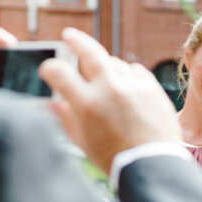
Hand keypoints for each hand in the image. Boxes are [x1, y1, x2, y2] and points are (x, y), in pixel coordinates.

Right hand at [39, 28, 182, 173]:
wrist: (153, 166)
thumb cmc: (114, 158)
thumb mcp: (81, 142)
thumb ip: (64, 118)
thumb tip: (49, 102)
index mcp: (87, 104)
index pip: (59, 72)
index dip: (49, 68)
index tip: (48, 70)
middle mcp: (109, 89)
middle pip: (89, 51)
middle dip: (76, 40)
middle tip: (68, 35)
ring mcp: (133, 86)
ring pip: (113, 62)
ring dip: (104, 67)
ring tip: (102, 81)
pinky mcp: (152, 88)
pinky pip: (135, 70)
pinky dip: (126, 75)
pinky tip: (123, 86)